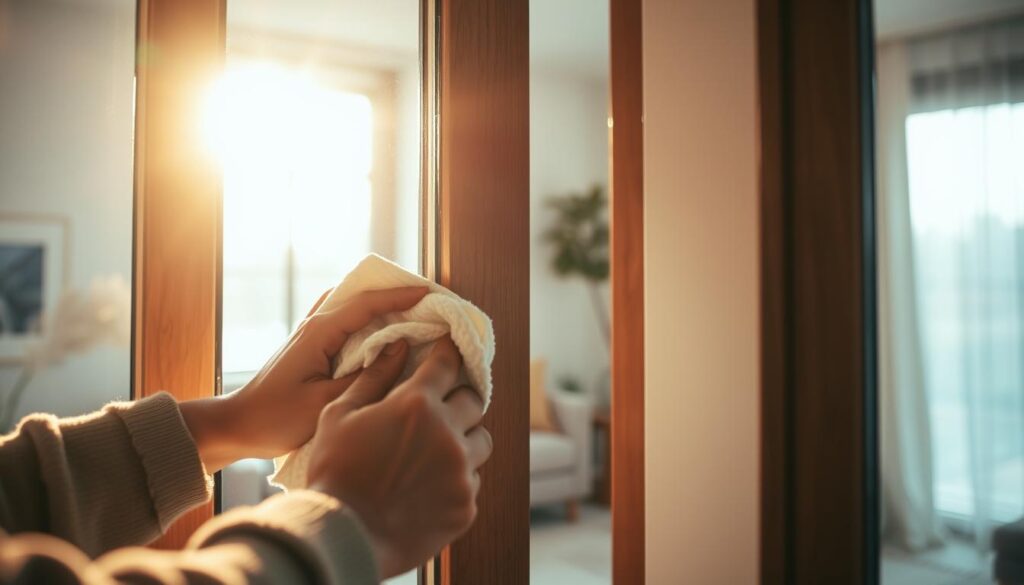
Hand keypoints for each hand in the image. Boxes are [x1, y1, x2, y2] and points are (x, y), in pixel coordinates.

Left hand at [180, 286, 427, 471]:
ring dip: (382, 307)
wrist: (237, 427)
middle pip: (362, 298)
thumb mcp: (328, 401)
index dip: (401, 296)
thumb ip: (369, 374)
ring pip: (353, 307)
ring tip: (414, 315)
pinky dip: (367, 320)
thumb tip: (403, 348)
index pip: (368, 303)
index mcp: (320, 332)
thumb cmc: (278, 418)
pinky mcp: (310, 346)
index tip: (431, 294)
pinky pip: (345, 322)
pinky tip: (384, 334)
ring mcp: (311, 333)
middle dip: (396, 296)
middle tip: (430, 304)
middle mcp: (315, 324)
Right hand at [306, 336, 491, 578]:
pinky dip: (458, 477)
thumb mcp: (339, 416)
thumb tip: (396, 347)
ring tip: (437, 449)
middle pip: (474, 401)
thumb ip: (373, 378)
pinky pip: (474, 480)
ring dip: (464, 438)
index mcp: (417, 405)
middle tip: (440, 406)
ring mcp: (461, 472)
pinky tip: (430, 485)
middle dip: (458, 398)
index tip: (449, 351)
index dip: (449, 354)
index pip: (447, 364)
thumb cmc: (335, 472)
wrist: (343, 537)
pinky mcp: (466, 504)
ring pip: (481, 441)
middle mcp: (448, 434)